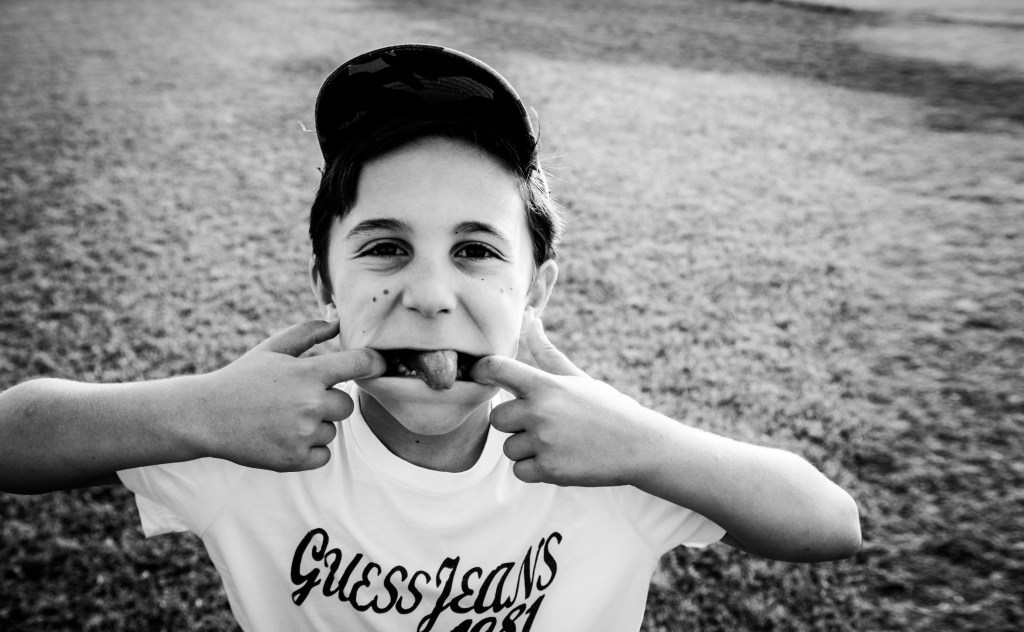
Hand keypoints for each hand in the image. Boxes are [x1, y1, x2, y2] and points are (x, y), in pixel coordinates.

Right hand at [194, 319, 384, 471]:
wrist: (206, 416)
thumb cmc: (244, 378)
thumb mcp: (273, 348)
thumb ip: (309, 332)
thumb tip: (338, 319)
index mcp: (307, 373)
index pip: (361, 364)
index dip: (375, 363)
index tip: (380, 365)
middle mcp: (310, 404)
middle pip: (347, 404)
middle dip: (329, 401)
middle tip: (299, 400)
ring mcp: (302, 435)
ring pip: (332, 430)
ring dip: (316, 426)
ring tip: (284, 418)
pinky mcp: (294, 460)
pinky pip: (323, 454)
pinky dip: (310, 449)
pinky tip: (284, 436)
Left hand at [471, 313, 650, 485]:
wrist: (639, 445)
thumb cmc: (606, 408)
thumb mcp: (577, 378)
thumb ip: (547, 353)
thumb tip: (530, 319)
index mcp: (546, 385)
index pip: (497, 369)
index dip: (481, 371)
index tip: (478, 377)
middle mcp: (541, 412)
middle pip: (497, 418)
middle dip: (514, 423)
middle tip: (542, 424)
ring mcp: (544, 442)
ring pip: (509, 448)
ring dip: (526, 449)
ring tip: (557, 443)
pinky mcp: (550, 470)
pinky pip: (520, 471)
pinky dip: (535, 470)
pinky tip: (558, 459)